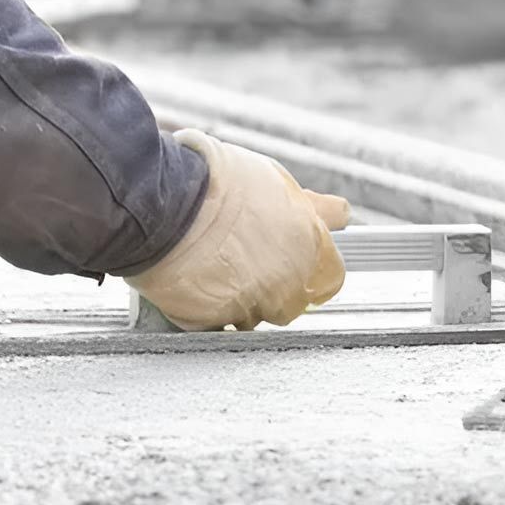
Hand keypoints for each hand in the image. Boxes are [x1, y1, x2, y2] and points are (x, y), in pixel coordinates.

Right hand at [126, 129, 351, 330]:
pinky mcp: (220, 319)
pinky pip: (219, 324)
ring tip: (210, 267)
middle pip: (294, 300)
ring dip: (239, 299)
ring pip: (256, 315)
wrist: (166, 203)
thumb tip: (338, 212)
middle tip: (241, 261)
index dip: (313, 269)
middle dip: (274, 286)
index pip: (331, 273)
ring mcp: (257, 301)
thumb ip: (307, 206)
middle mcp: (289, 275)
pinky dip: (207, 311)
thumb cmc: (212, 180)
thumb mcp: (271, 180)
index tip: (300, 264)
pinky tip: (193, 284)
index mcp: (309, 239)